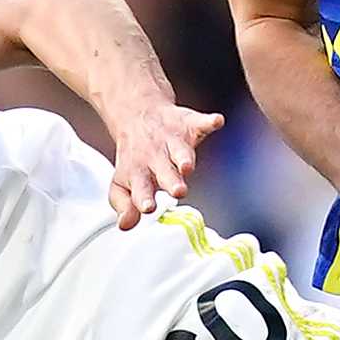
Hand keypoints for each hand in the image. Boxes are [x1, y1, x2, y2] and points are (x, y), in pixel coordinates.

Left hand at [104, 100, 223, 226]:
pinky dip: (209, 122)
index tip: (148, 207)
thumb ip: (125, 205)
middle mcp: (156, 157)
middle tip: (178, 191)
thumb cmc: (135, 157)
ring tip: (188, 165)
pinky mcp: (188, 124)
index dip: (143, 198)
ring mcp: (172, 140)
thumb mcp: (124, 182)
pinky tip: (216, 122)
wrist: (137, 115)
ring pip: (180, 150)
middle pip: (164, 171)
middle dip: (171, 181)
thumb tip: (125, 225)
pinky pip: (200, 122)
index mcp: (139, 173)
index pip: (141, 188)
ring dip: (184, 157)